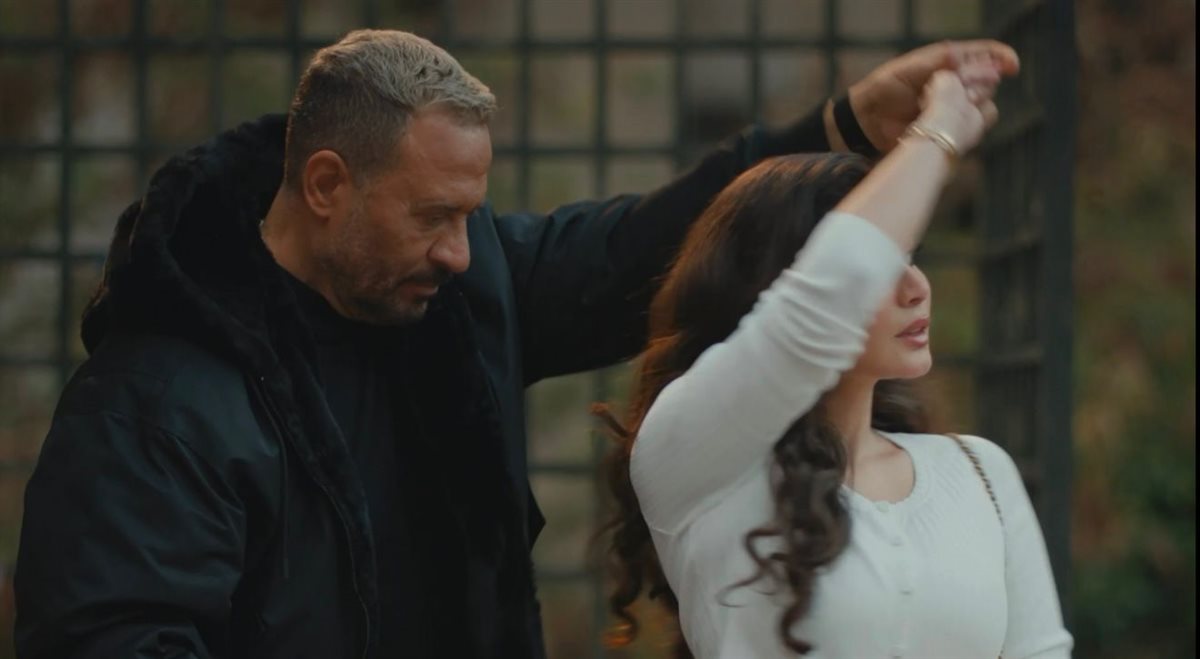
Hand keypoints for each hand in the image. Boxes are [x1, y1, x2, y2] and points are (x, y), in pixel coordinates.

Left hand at [848, 40, 1018, 152]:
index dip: (1003, 58)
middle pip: (990, 81)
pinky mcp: (953, 127)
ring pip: (986, 105)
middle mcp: (958, 83)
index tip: (1012, 65)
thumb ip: (937, 62)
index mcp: (950, 62)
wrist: (870, 121)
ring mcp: (957, 106)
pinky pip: (976, 127)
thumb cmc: (885, 88)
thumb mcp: (908, 70)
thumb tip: (961, 55)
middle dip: (979, 84)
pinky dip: (969, 124)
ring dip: (972, 106)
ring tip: (946, 107)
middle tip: (958, 89)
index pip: (987, 55)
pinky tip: (949, 122)